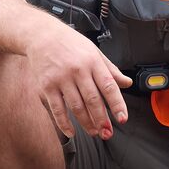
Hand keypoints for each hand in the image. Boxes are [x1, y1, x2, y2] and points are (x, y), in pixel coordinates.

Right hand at [26, 22, 130, 138]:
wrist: (41, 35)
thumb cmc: (70, 43)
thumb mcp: (94, 51)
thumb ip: (110, 70)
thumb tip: (127, 83)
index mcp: (92, 62)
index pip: (108, 86)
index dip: (117, 104)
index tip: (122, 118)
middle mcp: (78, 71)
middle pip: (93, 100)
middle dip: (102, 120)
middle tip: (108, 132)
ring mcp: (61, 79)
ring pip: (76, 107)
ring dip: (86, 123)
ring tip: (94, 132)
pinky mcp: (46, 86)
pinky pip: (57, 109)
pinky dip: (64, 123)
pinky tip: (71, 132)